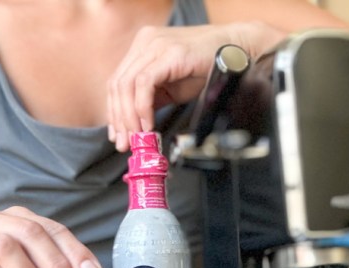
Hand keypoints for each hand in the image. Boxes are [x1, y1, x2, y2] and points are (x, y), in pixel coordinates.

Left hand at [106, 22, 282, 150]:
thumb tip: (135, 123)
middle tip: (125, 143)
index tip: (118, 135)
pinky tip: (148, 125)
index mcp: (142, 47)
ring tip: (137, 137)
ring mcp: (155, 45)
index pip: (117, 82)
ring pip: (127, 85)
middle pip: (117, 84)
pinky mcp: (168, 54)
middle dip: (119, 118)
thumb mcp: (172, 86)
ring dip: (129, 117)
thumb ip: (152, 99)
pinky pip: (145, 84)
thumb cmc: (206, 67)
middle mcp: (145, 42)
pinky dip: (142, 108)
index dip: (114, 111)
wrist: (235, 51)